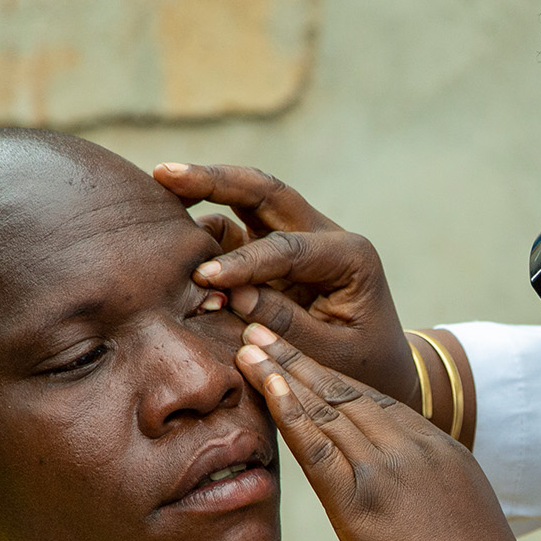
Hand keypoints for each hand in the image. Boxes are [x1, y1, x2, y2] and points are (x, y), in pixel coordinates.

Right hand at [153, 162, 420, 407]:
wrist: (383, 367)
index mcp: (349, 256)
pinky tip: (174, 238)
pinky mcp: (276, 253)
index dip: (244, 262)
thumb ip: (286, 325)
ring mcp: (297, 239)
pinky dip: (206, 235)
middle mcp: (324, 235)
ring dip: (204, 197)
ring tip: (157, 194)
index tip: (205, 278)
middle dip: (214, 179)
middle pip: (264, 191)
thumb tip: (232, 295)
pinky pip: (236, 234)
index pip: (288, 248)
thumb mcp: (333, 355)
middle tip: (163, 173)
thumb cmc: (363, 365)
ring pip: (247, 202)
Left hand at [233, 324, 540, 540]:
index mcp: (444, 453)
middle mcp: (416, 448)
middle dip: (303, 360)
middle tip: (265, 333)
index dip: (336, 380)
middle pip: (349, 392)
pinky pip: (315, 443)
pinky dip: (287, 409)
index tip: (307, 362)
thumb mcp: (466, 532)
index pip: (380, 405)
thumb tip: (415, 525)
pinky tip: (263, 384)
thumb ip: (435, 511)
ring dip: (283, 372)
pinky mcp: (361, 498)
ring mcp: (388, 468)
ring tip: (249, 345)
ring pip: (328, 406)